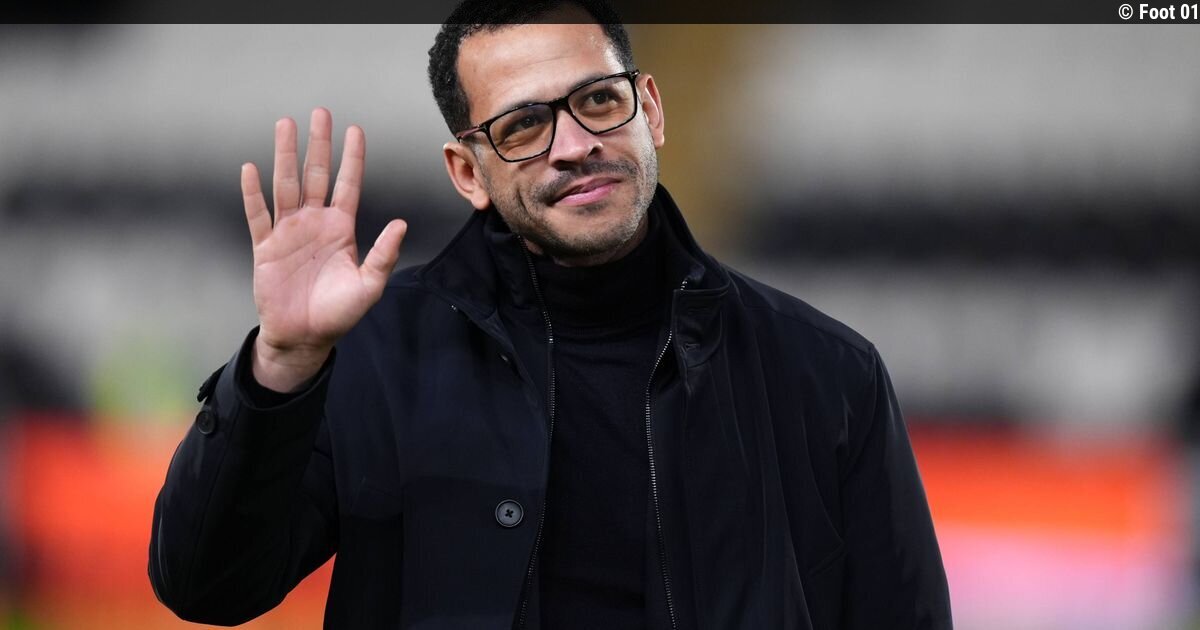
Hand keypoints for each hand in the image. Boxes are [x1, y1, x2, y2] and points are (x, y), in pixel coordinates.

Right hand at [241, 108, 406, 391]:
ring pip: (286, 185)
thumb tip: (401, 224)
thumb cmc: (339, 314)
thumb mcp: (369, 285)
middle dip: (318, 144)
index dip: (352, 158)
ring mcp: (289, 232)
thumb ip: (383, 254)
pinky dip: (252, 193)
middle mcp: (315, 223)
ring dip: (285, 156)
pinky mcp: (266, 248)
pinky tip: (249, 169)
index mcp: (341, 229)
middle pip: (316, 175)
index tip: (356, 129)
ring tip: (284, 125)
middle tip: (320, 112)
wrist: (305, 337)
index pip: (348, 185)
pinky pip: (258, 215)